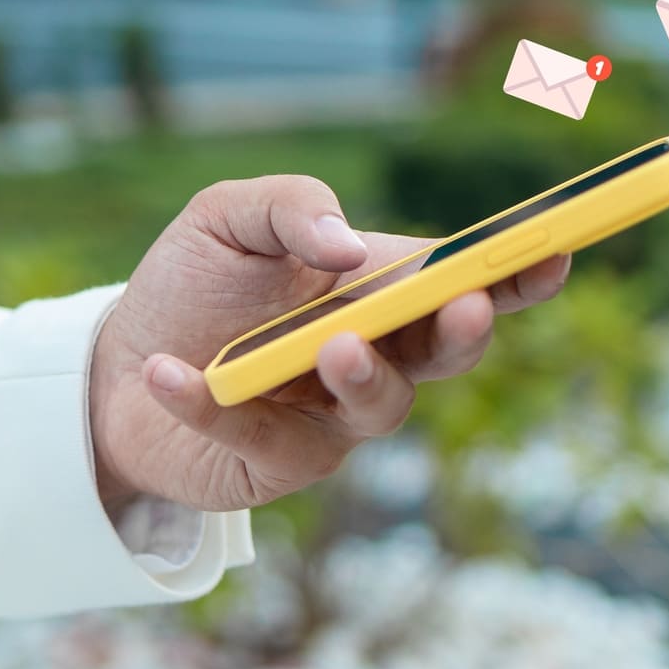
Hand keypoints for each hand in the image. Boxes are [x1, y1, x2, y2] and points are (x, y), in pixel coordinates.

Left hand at [89, 175, 570, 512]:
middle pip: (445, 352)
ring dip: (367, 377)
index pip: (463, 279)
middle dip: (465, 331)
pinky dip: (213, 403)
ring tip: (334, 347)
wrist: (111, 365)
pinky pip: (264, 437)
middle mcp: (374, 354)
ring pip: (381, 408)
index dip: (518, 270)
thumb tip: (346, 247)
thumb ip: (290, 207)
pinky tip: (170, 375)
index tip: (557, 249)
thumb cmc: (190, 284)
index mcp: (376, 287)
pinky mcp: (281, 461)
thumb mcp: (226, 217)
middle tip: (466, 308)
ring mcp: (333, 416)